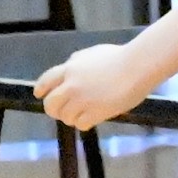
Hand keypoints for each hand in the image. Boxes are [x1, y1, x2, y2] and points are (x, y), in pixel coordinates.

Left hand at [33, 42, 151, 130]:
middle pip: (50, 104)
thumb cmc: (120, 57)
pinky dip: (85, 123)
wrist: (137, 66)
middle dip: (55, 110)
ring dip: (73, 117)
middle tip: (64, 112)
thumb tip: (70, 68)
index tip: (40, 95)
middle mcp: (71, 85)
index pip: (46, 81)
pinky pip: (80, 124)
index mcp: (70, 68)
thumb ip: (77, 62)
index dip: (41, 89)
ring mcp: (82, 100)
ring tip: (84, 114)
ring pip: (65, 117)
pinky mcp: (95, 112)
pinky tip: (93, 118)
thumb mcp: (92, 53)